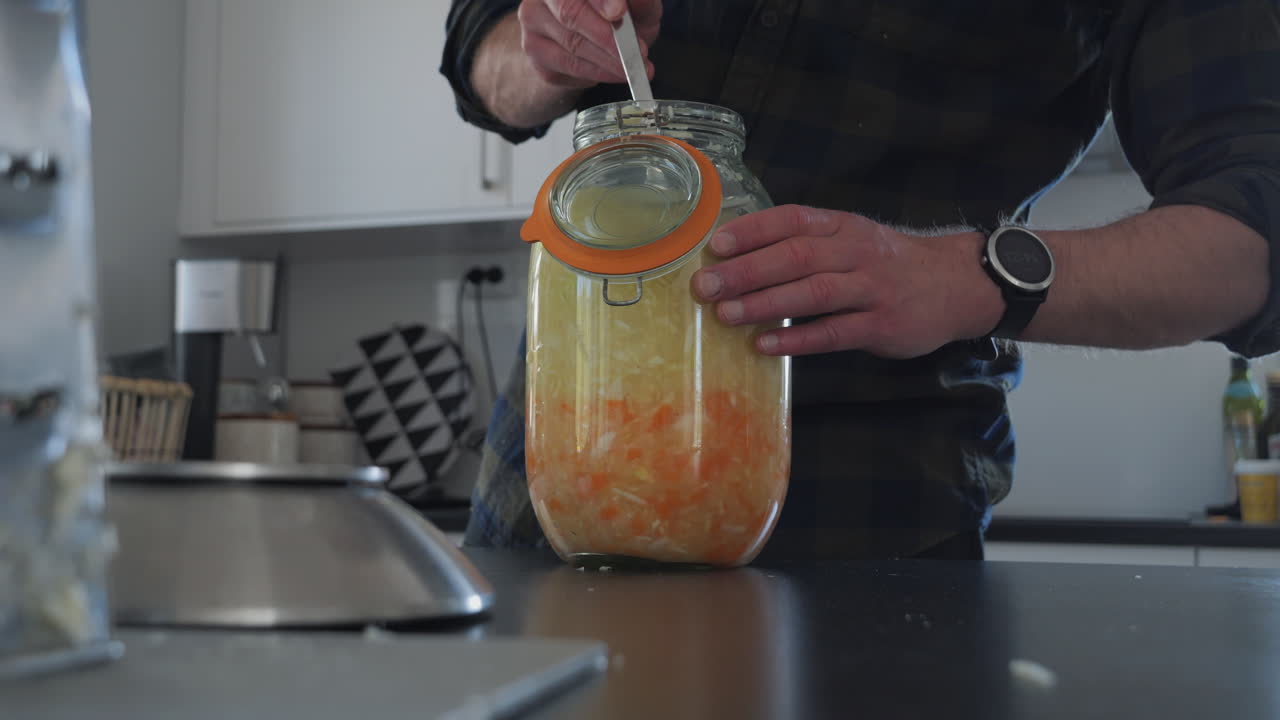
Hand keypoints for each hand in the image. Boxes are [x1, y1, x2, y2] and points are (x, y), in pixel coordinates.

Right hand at [516, 0, 660, 87]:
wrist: (590, 42)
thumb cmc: (615, 17)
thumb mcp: (635, 7)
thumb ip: (639, 2)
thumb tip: (638, 0)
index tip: (619, 13)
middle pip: (570, 13)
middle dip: (607, 37)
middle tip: (637, 53)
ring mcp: (533, 20)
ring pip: (572, 45)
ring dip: (608, 61)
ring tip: (633, 68)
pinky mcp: (534, 50)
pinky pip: (568, 66)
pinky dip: (597, 73)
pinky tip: (613, 72)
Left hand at [690, 205, 1004, 357]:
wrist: (956, 285)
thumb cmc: (887, 264)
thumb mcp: (852, 239)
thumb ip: (806, 243)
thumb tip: (738, 257)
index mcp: (842, 226)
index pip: (792, 220)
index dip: (753, 231)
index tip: (716, 245)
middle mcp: (856, 252)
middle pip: (796, 257)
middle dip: (746, 271)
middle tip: (706, 287)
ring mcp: (871, 289)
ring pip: (813, 293)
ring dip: (766, 304)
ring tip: (726, 315)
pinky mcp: (882, 325)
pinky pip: (835, 332)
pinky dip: (798, 339)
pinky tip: (766, 345)